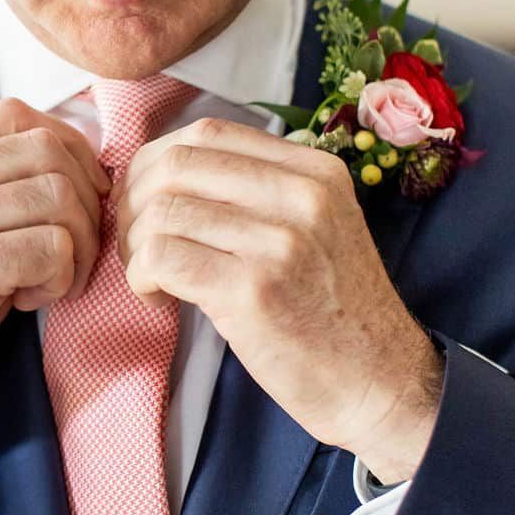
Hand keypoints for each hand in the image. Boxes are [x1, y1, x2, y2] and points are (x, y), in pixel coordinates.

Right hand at [0, 98, 109, 484]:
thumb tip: (79, 164)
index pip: (13, 114)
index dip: (68, 146)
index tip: (82, 194)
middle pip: (45, 149)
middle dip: (85, 200)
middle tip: (77, 251)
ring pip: (57, 196)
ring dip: (79, 246)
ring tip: (53, 282)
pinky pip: (52, 247)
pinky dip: (62, 278)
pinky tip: (31, 303)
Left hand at [112, 116, 444, 483]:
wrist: (378, 381)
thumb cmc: (333, 310)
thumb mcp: (317, 226)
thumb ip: (258, 190)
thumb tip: (163, 170)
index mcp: (315, 171)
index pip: (209, 132)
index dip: (159, 161)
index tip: (148, 198)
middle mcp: (302, 196)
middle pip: (176, 164)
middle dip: (136, 200)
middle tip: (138, 241)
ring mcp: (279, 242)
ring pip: (161, 211)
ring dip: (135, 246)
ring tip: (152, 276)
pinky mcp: (253, 292)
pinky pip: (161, 257)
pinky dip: (142, 277)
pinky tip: (158, 297)